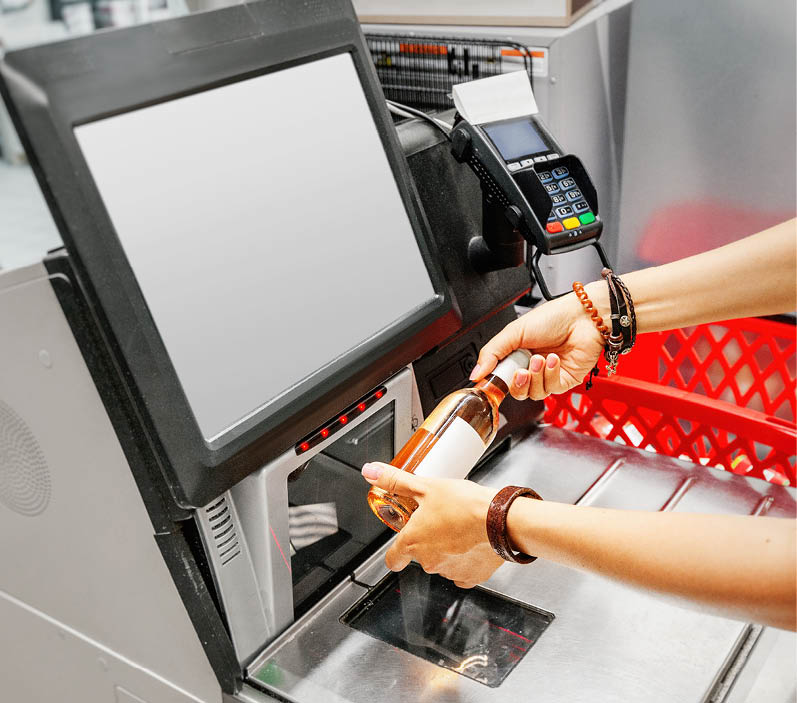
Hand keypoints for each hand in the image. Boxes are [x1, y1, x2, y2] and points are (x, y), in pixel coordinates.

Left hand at [362, 462, 502, 587]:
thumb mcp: (424, 485)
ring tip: (458, 525)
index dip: (395, 553)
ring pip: (442, 562)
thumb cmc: (464, 504)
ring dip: (446, 548)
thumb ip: (395, 481)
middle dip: (428, 540)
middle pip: (420, 555)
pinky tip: (471, 542)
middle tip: (439, 519)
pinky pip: (463, 571)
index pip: (392, 560)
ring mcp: (450, 571)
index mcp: (412, 542)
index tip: (399, 546)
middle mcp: (428, 562)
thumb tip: (371, 472)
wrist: (500, 519)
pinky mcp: (472, 577)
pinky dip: (465, 559)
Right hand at [471, 285, 604, 399]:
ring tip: (541, 359)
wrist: (583, 317)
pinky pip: (551, 389)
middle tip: (520, 370)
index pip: (501, 377)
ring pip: (533, 393)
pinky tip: (554, 360)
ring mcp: (548, 376)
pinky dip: (551, 375)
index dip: (497, 382)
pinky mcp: (564, 381)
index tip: (491, 382)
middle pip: (516, 391)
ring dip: (536, 376)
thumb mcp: (514, 332)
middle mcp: (532, 367)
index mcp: (517, 355)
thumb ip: (492, 353)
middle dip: (517, 383)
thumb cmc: (553, 317)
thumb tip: (476, 373)